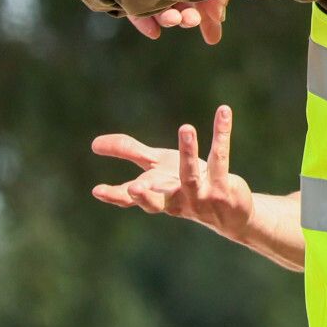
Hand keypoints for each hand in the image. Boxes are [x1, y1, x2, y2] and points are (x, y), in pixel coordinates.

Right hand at [91, 105, 253, 239]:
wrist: (232, 213)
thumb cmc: (188, 186)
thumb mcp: (158, 168)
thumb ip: (130, 153)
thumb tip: (94, 143)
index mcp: (158, 198)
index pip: (132, 201)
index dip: (115, 197)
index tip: (97, 190)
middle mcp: (177, 201)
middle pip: (159, 200)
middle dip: (146, 194)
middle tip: (134, 187)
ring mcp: (201, 197)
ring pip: (190, 175)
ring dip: (188, 152)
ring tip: (185, 127)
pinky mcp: (223, 187)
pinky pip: (221, 158)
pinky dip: (221, 134)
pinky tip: (223, 112)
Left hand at [127, 0, 229, 43]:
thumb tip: (219, 18)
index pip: (203, 2)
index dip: (209, 21)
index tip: (212, 39)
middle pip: (180, 7)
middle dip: (188, 17)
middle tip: (193, 20)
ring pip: (158, 9)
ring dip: (168, 18)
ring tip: (174, 19)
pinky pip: (135, 13)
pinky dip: (144, 23)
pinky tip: (154, 33)